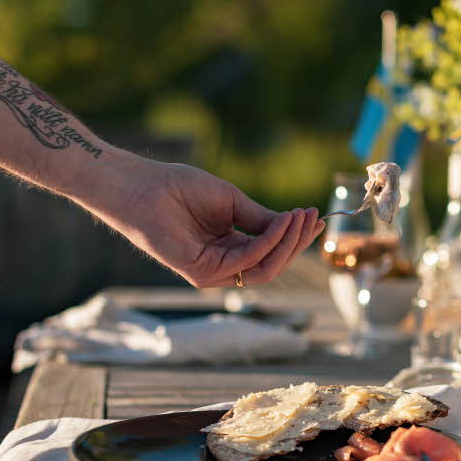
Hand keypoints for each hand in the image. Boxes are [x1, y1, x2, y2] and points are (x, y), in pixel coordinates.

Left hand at [87, 158, 323, 287]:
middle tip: (313, 217)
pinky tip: (280, 222)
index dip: (295, 237)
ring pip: (263, 269)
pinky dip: (267, 243)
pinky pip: (245, 262)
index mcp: (230, 247)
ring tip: (299, 217)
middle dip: (296, 242)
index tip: (317, 217)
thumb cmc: (180, 188)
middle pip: (272, 264)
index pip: (271, 251)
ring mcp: (212, 272)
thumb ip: (260, 219)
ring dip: (287, 244)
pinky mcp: (200, 273)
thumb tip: (293, 225)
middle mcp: (223, 263)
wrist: (143, 186)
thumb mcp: (232, 201)